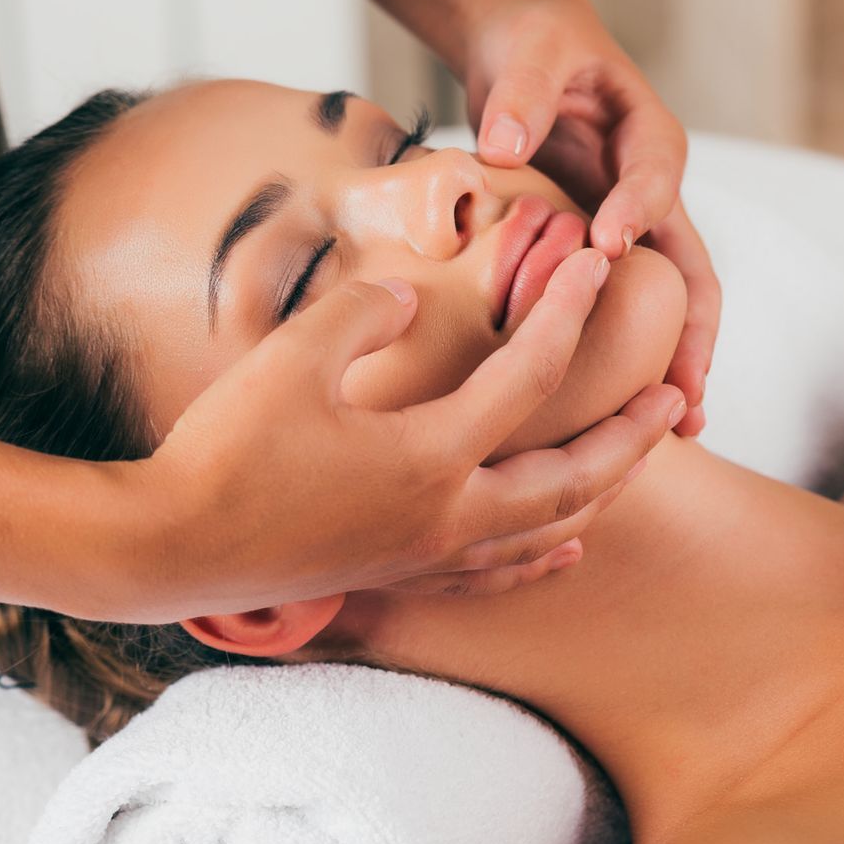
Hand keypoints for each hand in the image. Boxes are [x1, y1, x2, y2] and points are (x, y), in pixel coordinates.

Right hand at [89, 249, 685, 623]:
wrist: (168, 549)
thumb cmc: (224, 450)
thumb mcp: (293, 356)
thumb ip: (366, 310)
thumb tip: (413, 293)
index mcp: (431, 456)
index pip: (531, 375)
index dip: (568, 311)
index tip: (594, 263)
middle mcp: (447, 518)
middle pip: (571, 477)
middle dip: (630, 439)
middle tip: (675, 403)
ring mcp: (425, 559)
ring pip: (545, 534)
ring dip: (600, 496)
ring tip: (638, 467)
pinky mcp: (396, 580)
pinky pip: (495, 575)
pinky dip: (542, 557)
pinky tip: (566, 549)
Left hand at [466, 0, 719, 437]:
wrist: (530, 63)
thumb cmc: (535, 51)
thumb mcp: (529, 55)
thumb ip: (522, 95)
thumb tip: (504, 148)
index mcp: (649, 138)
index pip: (654, 176)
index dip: (635, 209)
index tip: (608, 245)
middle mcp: (656, 194)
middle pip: (692, 270)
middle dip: (693, 332)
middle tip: (686, 392)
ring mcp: (637, 232)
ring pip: (673, 305)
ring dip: (679, 363)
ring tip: (681, 426)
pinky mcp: (607, 258)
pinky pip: (628, 314)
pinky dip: (635, 360)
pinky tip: (624, 414)